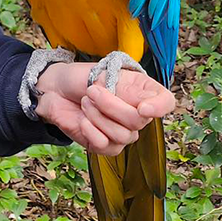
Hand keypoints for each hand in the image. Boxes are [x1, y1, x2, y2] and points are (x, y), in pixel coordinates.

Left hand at [33, 62, 175, 155]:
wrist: (55, 89)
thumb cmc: (81, 78)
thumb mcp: (104, 75)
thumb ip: (127, 91)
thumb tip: (146, 109)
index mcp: (142, 92)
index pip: (166, 102)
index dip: (160, 107)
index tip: (143, 108)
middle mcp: (137, 114)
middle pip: (138, 121)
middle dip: (110, 105)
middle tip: (91, 91)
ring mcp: (122, 132)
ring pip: (122, 136)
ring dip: (97, 116)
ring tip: (85, 102)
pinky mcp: (105, 145)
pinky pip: (105, 146)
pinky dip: (90, 130)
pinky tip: (82, 120)